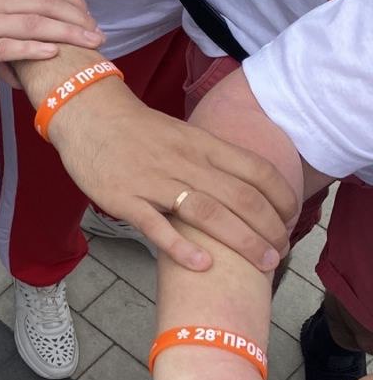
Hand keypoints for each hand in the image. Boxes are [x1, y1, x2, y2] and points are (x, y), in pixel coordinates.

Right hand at [0, 0, 104, 68]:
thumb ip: (5, 10)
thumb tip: (30, 28)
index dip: (71, 0)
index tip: (90, 16)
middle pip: (44, 5)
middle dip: (76, 20)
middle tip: (100, 35)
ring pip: (30, 24)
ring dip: (64, 33)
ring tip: (88, 43)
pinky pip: (5, 46)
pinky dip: (31, 49)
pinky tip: (51, 53)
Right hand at [46, 84, 296, 272]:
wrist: (87, 114)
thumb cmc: (136, 129)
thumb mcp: (182, 134)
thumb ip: (210, 158)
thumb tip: (242, 186)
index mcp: (203, 145)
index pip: (257, 171)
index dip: (282, 198)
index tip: (291, 220)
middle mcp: (186, 163)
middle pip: (241, 198)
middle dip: (270, 229)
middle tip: (281, 253)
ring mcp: (155, 182)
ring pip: (209, 213)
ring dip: (242, 241)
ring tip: (263, 264)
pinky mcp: (126, 199)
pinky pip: (157, 226)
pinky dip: (182, 247)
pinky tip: (203, 265)